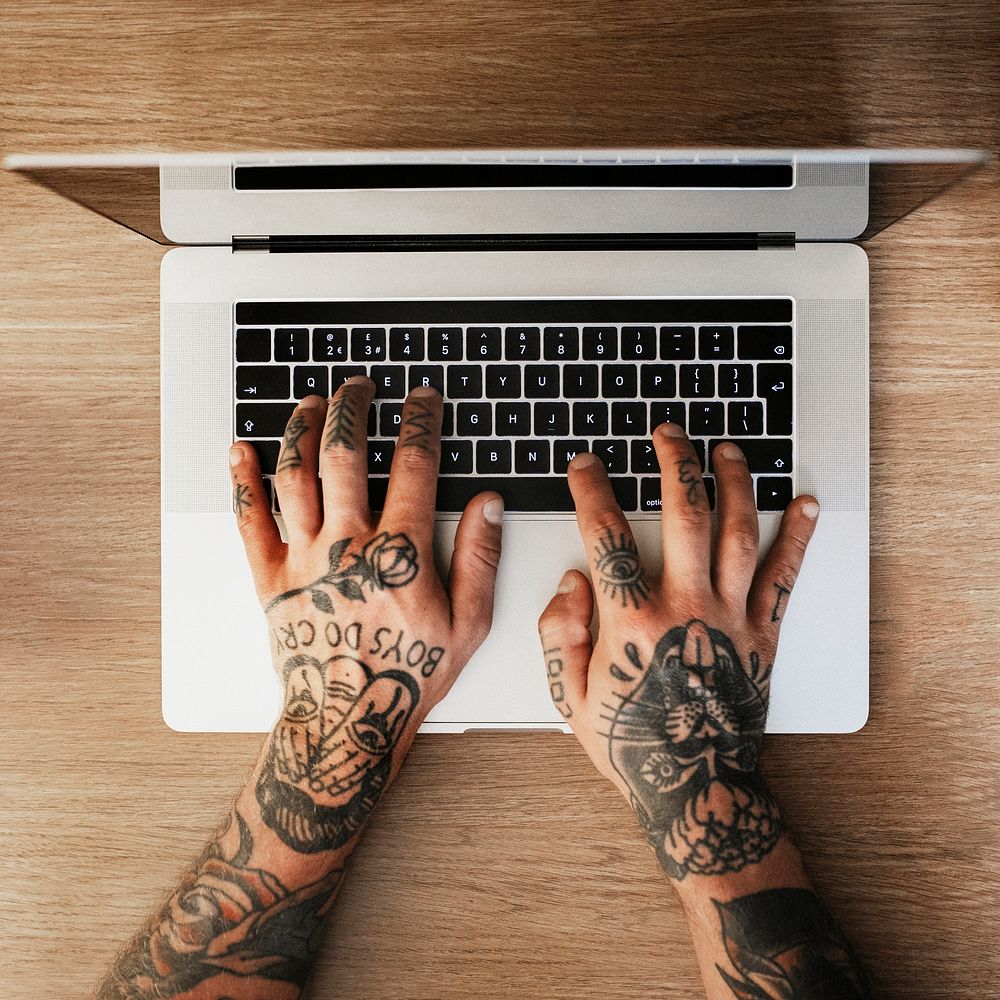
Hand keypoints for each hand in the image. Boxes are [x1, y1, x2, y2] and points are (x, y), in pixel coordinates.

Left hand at [227, 379, 502, 852]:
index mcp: (401, 552)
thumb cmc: (408, 677)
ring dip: (302, 428)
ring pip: (295, 474)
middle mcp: (348, 544)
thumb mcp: (467, 623)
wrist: (347, 724)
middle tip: (360, 386)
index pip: (415, 465)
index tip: (422, 399)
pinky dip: (242, 480)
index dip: (421, 421)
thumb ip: (480, 558)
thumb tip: (489, 504)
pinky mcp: (269, 579)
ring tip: (312, 403)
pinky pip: (249, 521)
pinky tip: (241, 450)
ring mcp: (304, 559)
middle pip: (346, 453)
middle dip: (355, 407)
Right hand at [537, 423, 818, 881]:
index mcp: (631, 623)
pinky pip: (784, 576)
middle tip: (668, 432)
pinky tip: (805, 503)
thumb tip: (572, 582)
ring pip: (737, 532)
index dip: (592, 491)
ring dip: (732, 482)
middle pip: (683, 516)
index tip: (587, 465)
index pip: (606, 537)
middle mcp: (685, 610)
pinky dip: (797, 536)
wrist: (697, 789)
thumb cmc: (633, 746)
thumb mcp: (570, 698)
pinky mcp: (763, 633)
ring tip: (727, 449)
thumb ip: (558, 634)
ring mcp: (730, 618)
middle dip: (674, 463)